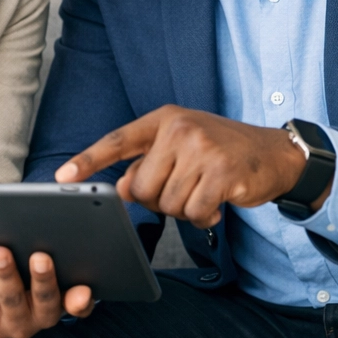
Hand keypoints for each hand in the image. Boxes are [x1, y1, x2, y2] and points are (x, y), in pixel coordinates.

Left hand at [0, 247, 93, 337]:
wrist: (19, 314)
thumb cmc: (44, 291)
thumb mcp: (65, 294)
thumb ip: (76, 296)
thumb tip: (84, 294)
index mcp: (46, 315)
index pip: (48, 299)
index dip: (44, 280)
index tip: (41, 256)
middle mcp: (19, 325)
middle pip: (12, 299)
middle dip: (5, 274)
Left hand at [55, 106, 310, 228]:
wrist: (274, 153)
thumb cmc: (221, 151)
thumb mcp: (181, 145)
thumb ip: (148, 162)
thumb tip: (120, 189)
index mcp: (163, 119)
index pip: (117, 141)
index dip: (88, 160)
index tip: (62, 177)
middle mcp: (180, 129)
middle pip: (140, 187)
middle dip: (157, 200)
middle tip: (183, 189)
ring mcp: (202, 150)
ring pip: (167, 204)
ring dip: (184, 210)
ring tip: (203, 193)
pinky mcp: (223, 174)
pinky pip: (194, 213)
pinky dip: (203, 218)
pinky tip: (217, 204)